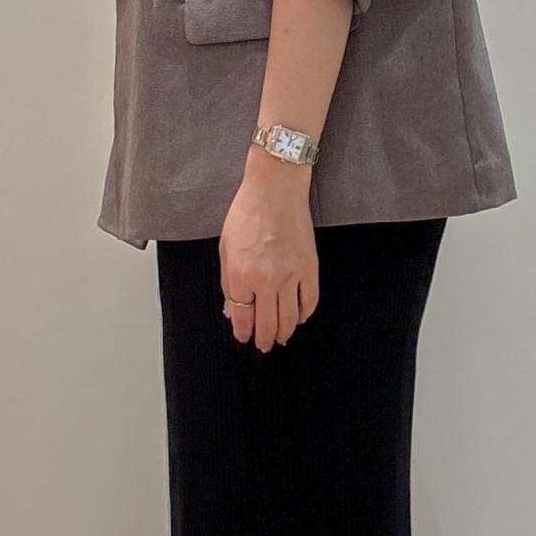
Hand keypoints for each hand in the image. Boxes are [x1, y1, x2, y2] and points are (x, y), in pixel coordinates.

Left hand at [219, 154, 319, 350]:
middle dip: (263, 339)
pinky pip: (310, 301)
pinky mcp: (309, 268)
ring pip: (289, 318)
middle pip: (266, 323)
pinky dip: (305, 314)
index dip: (242, 332)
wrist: (275, 190)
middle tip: (263, 346)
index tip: (244, 337)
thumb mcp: (226, 247)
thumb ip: (228, 282)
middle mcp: (265, 281)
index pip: (242, 317)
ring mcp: (290, 276)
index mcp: (240, 275)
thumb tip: (232, 310)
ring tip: (281, 338)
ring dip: (284, 333)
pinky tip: (300, 318)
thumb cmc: (247, 213)